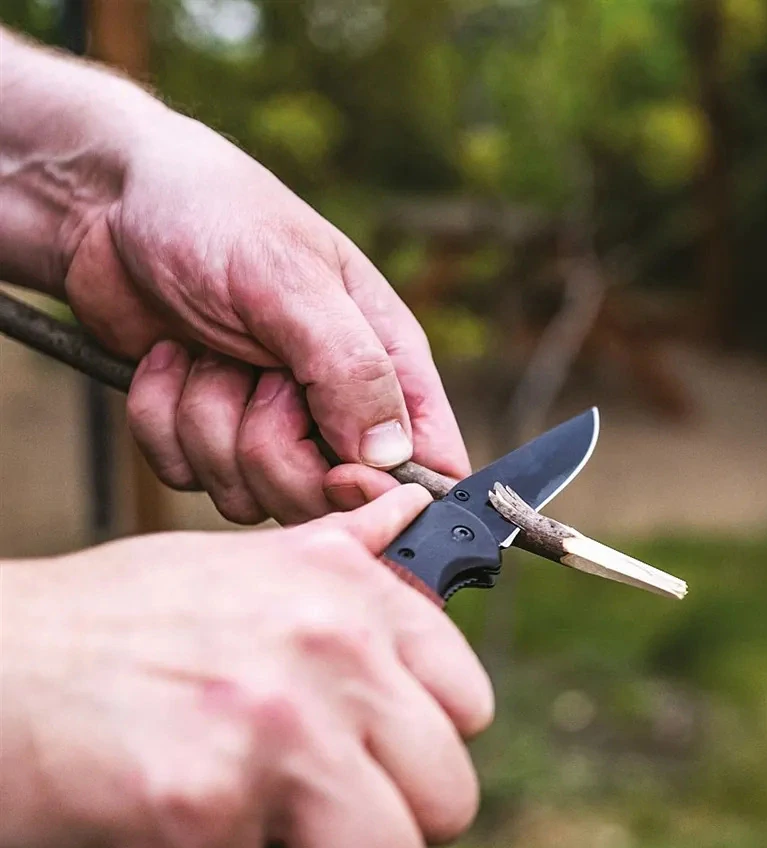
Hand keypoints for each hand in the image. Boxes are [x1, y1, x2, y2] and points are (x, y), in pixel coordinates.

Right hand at [0, 485, 493, 847]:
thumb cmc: (114, 626)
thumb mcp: (241, 565)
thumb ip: (346, 553)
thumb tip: (419, 513)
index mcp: (346, 593)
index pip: (469, 703)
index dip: (421, 744)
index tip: (374, 752)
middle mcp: (326, 649)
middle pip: (447, 796)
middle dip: (377, 818)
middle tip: (297, 801)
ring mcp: (272, 731)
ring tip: (240, 822)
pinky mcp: (203, 820)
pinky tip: (160, 834)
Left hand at [59, 108, 467, 524]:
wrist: (108, 203)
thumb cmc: (217, 217)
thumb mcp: (293, 282)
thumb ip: (352, 369)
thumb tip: (392, 457)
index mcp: (385, 364)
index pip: (429, 461)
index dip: (387, 490)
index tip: (337, 473)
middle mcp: (334, 405)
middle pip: (325, 497)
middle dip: (271, 446)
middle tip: (253, 373)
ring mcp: (269, 425)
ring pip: (249, 495)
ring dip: (207, 421)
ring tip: (204, 349)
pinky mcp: (206, 435)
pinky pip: (187, 476)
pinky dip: (162, 421)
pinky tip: (168, 360)